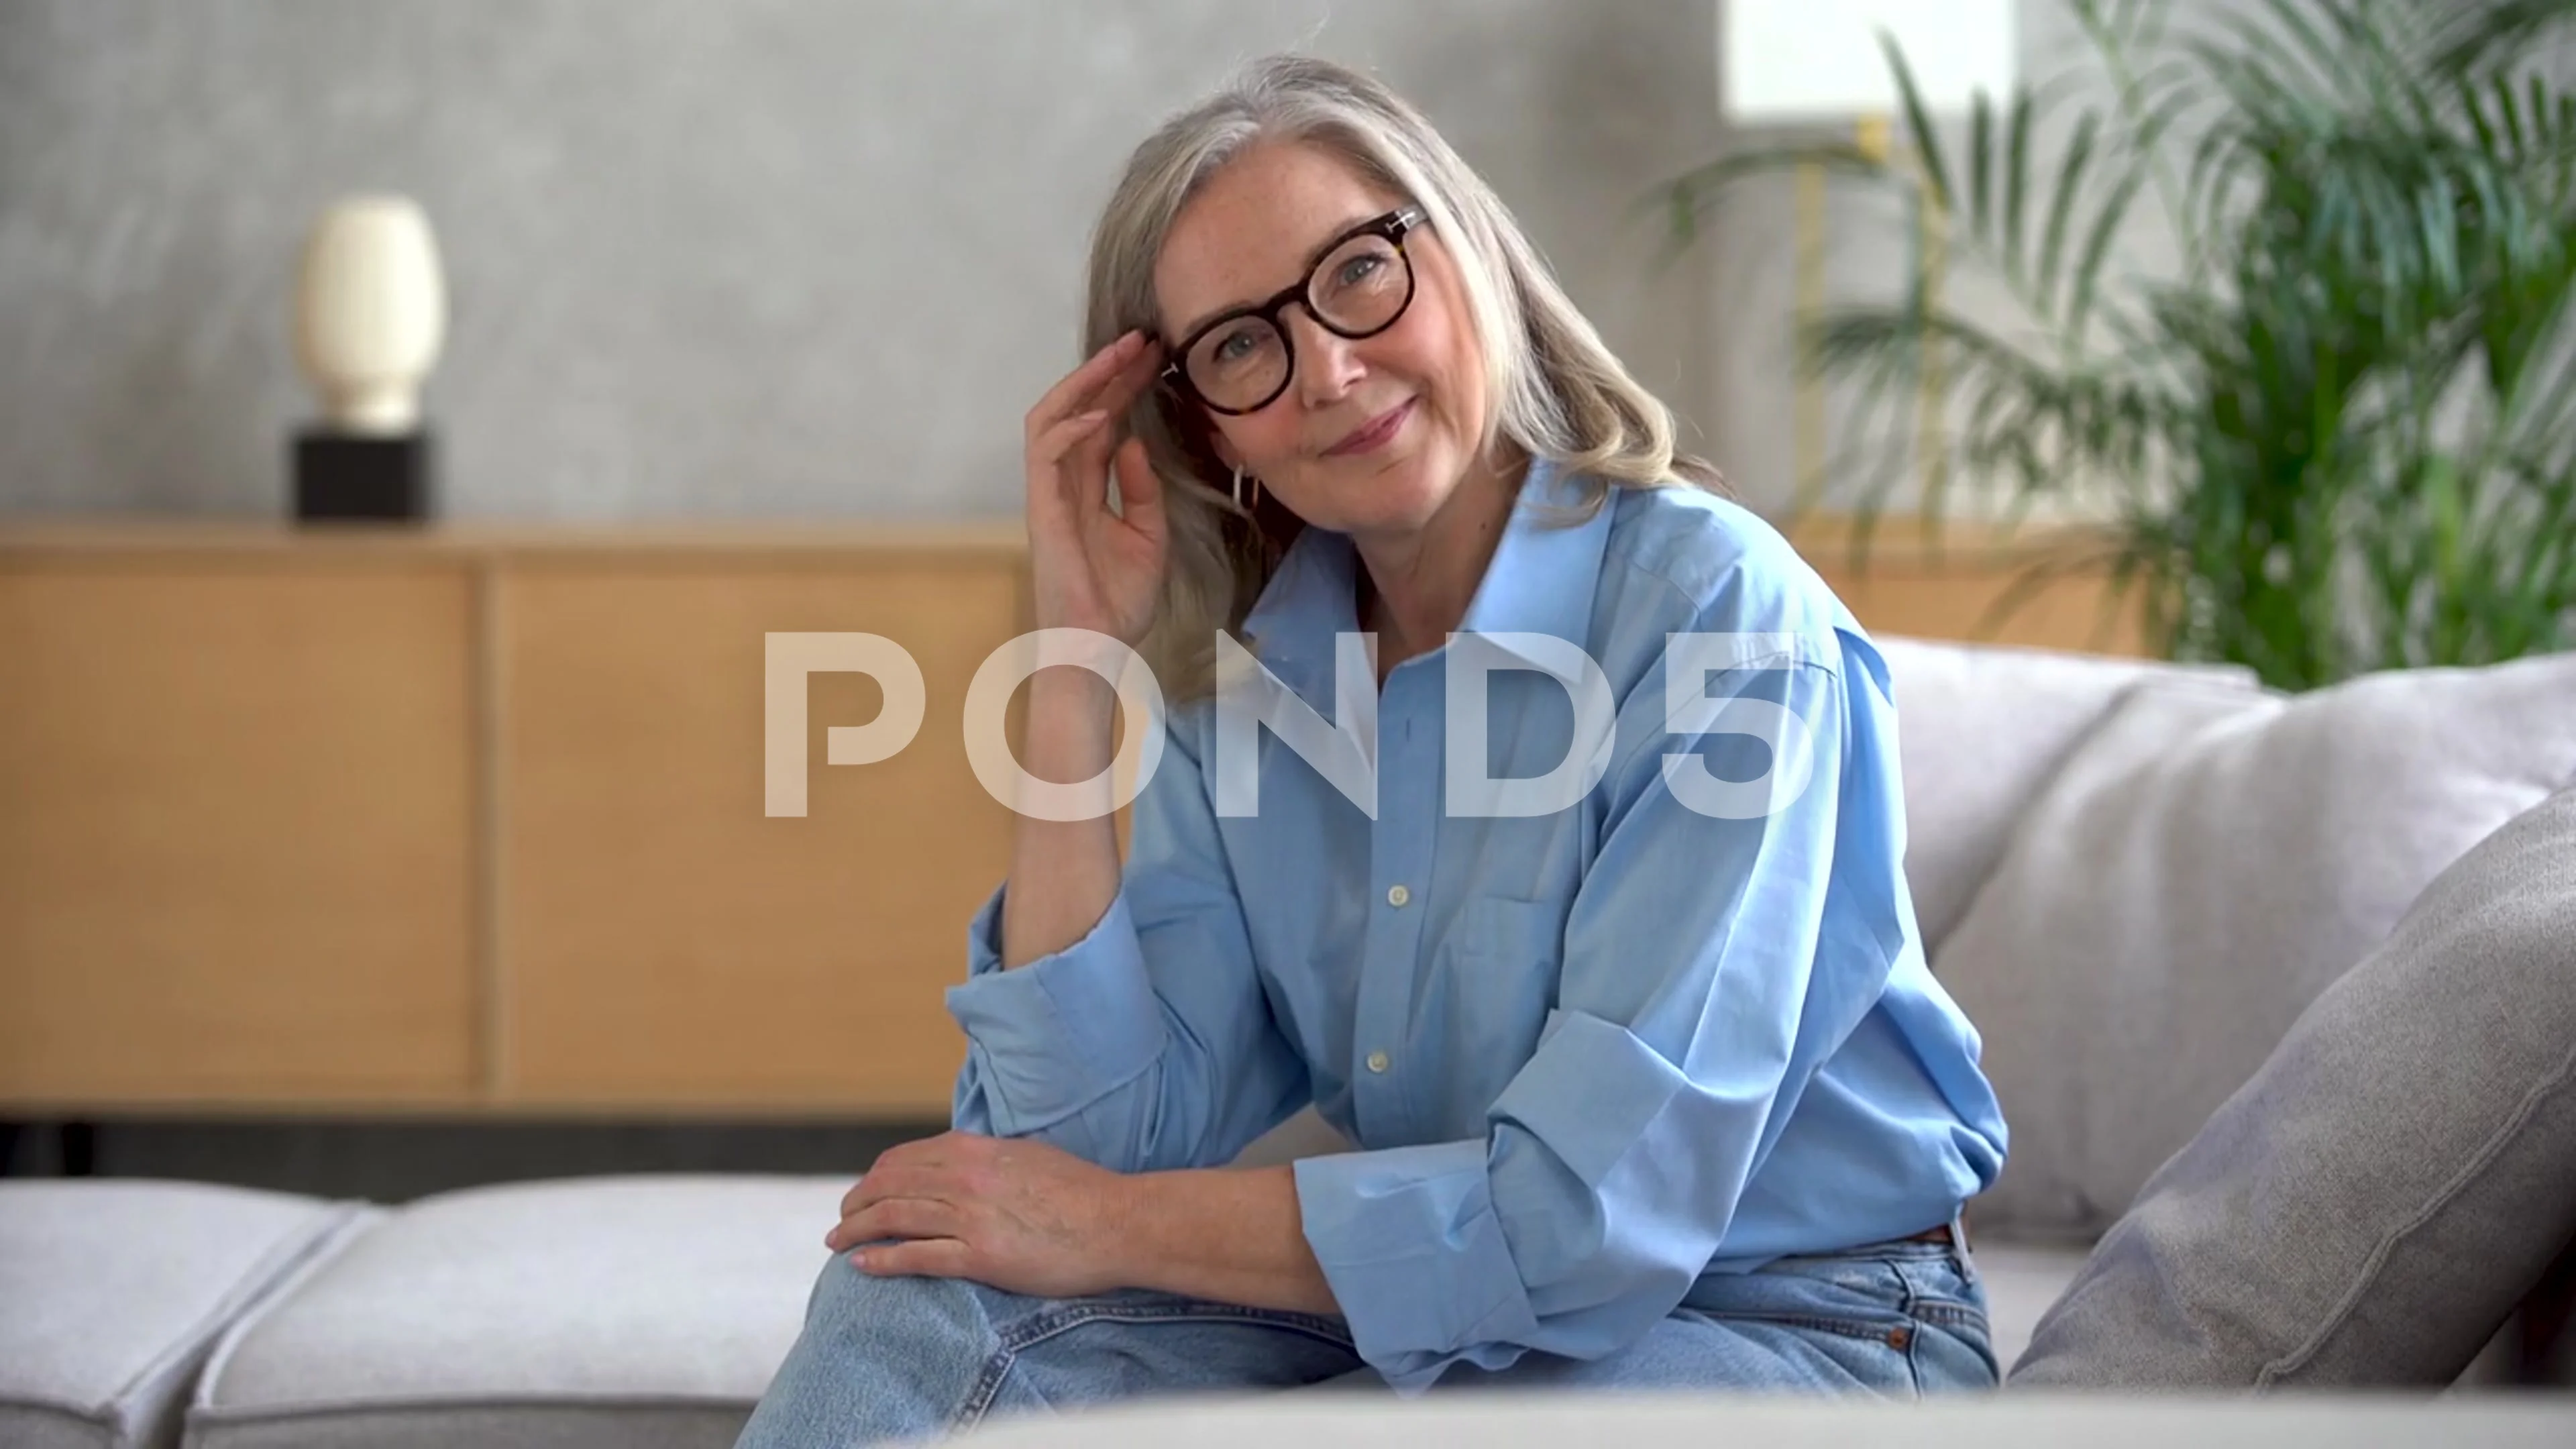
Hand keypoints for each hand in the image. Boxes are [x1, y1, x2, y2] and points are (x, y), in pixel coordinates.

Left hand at [823, 1131, 1133, 1299]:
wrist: (1117, 1221)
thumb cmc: (1081, 1191)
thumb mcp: (1027, 1155)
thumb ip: (989, 1158)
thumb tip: (965, 1161)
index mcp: (975, 1149)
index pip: (903, 1159)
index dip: (874, 1177)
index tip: (863, 1192)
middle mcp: (964, 1177)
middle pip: (887, 1186)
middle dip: (855, 1204)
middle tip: (840, 1221)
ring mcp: (969, 1216)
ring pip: (892, 1217)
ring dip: (856, 1230)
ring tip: (837, 1243)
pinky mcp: (980, 1255)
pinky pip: (916, 1256)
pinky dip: (882, 1259)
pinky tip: (862, 1264)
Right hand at [1023, 330, 1170, 647]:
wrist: (1097, 645)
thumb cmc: (1118, 600)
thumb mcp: (1148, 536)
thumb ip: (1142, 490)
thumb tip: (1136, 443)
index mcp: (1087, 488)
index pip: (1102, 421)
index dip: (1125, 386)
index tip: (1156, 356)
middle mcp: (1064, 482)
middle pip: (1079, 409)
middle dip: (1108, 371)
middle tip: (1142, 339)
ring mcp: (1048, 492)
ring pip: (1051, 417)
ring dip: (1083, 383)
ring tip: (1117, 356)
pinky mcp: (1041, 507)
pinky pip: (1045, 453)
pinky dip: (1070, 427)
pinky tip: (1103, 414)